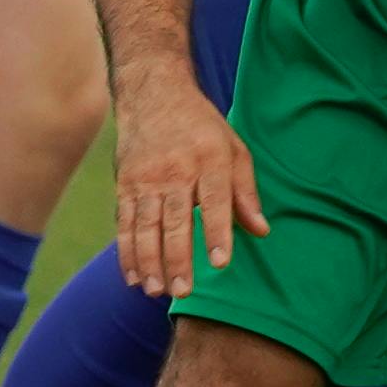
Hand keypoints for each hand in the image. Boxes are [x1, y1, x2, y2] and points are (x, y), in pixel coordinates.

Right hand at [111, 71, 265, 299]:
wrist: (154, 93)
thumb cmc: (203, 128)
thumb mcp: (234, 149)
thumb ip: (246, 192)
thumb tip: (261, 231)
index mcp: (210, 160)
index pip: (215, 201)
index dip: (218, 232)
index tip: (221, 263)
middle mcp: (176, 170)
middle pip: (176, 220)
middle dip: (178, 258)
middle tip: (183, 292)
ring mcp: (146, 178)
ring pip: (146, 225)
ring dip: (149, 261)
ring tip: (155, 290)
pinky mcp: (125, 184)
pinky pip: (124, 223)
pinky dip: (127, 252)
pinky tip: (133, 277)